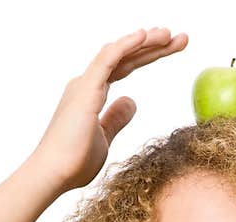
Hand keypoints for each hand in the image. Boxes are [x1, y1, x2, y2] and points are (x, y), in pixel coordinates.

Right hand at [30, 27, 187, 192]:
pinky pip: (108, 60)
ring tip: (170, 34)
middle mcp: (87, 84)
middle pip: (126, 58)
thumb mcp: (105, 138)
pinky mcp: (85, 90)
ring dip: (145, 42)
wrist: (54, 174)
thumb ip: (116, 118)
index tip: (170, 48)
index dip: (146, 56)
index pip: (124, 68)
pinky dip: (126, 46)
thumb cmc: (74, 162)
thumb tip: (132, 101)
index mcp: (91, 94)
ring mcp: (85, 85)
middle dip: (153, 46)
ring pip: (119, 54)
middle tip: (181, 37)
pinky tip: (145, 35)